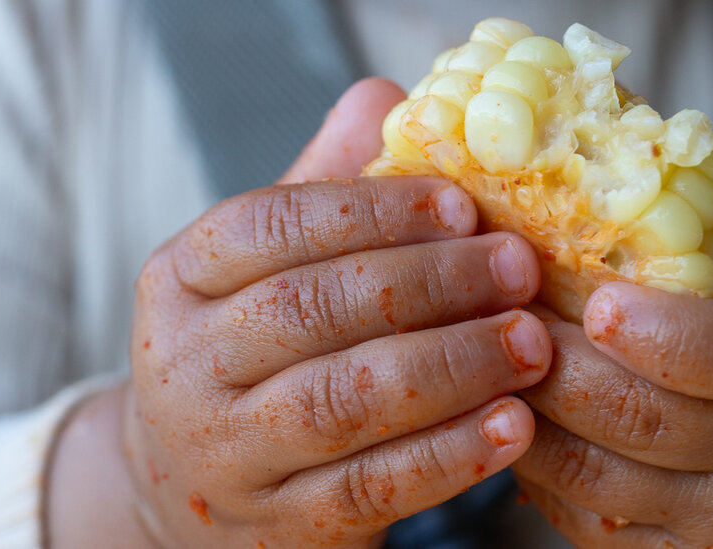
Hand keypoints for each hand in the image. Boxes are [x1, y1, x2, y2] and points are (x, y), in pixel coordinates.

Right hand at [47, 79, 552, 547]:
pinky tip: (515, 425)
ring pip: (342, 402)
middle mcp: (187, 365)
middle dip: (429, 284)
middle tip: (518, 267)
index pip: (266, 226)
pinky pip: (373, 487)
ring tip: (532, 342)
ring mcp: (228, 454)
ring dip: (452, 366)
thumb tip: (386, 99)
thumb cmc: (256, 356)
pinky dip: (450, 455)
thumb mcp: (265, 270)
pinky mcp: (282, 526)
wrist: (194, 494)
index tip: (461, 203)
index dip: (370, 210)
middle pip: (311, 310)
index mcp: (180, 278)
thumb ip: (320, 189)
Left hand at [511, 224, 712, 547]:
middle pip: (649, 421)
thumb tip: (594, 133)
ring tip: (482, 355)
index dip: (670, 334)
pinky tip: (513, 414)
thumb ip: (705, 220)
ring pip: (600, 478)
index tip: (597, 304)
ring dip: (526, 412)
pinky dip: (536, 467)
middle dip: (553, 364)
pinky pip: (585, 522)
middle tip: (491, 311)